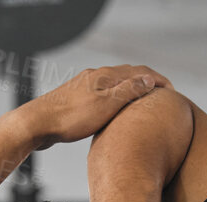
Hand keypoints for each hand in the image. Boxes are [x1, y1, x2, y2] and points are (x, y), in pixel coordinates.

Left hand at [21, 65, 169, 149]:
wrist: (35, 125)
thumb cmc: (69, 118)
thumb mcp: (106, 105)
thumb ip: (129, 91)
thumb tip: (150, 79)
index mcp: (106, 76)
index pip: (140, 72)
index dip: (158, 80)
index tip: (171, 92)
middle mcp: (95, 76)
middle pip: (127, 75)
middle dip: (146, 83)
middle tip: (160, 95)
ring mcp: (83, 86)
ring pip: (113, 85)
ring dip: (130, 90)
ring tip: (139, 103)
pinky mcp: (73, 99)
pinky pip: (101, 95)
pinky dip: (114, 99)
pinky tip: (111, 111)